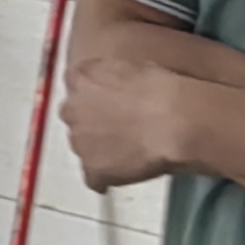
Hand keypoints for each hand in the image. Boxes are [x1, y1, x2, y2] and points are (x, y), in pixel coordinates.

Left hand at [59, 36, 198, 192]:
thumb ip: (114, 76)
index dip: (95, 95)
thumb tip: (119, 85)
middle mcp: (71, 109)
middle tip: (118, 126)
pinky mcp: (91, 170)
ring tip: (126, 151)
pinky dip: (107, 176)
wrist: (173, 123)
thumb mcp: (134, 68)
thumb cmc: (161, 89)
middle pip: (74, 116)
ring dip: (98, 148)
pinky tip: (126, 172)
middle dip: (90, 121)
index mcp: (80, 77)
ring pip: (83, 146)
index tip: (110, 100)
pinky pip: (95, 176)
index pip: (76, 83)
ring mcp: (78, 142)